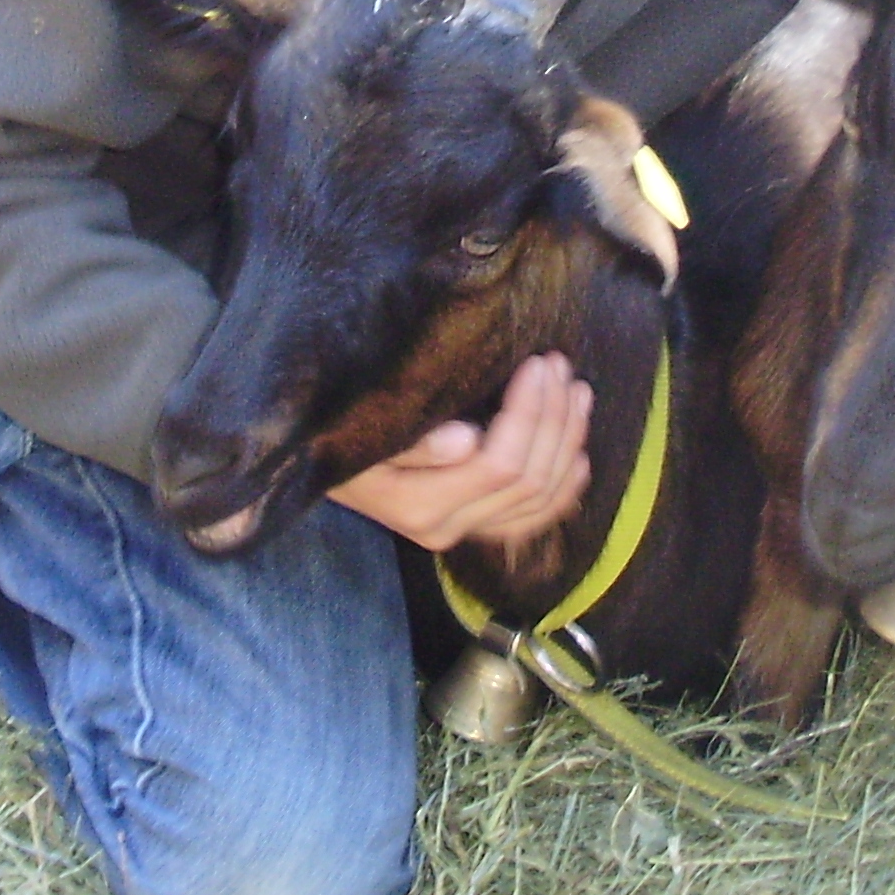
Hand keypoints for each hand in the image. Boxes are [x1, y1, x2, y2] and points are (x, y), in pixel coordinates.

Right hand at [326, 353, 593, 552]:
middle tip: (558, 366)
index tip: (537, 363)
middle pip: (527, 483)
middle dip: (553, 419)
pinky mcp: (472, 526)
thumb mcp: (360, 428)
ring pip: (539, 501)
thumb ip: (411, 441)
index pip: (498, 466)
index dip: (529, 414)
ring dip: (567, 444)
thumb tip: (466, 442)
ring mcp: (461, 531)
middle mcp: (443, 527)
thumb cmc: (333, 429)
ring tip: (576, 392)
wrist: (314, 456)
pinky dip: (565, 486)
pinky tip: (580, 455)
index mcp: (418, 505)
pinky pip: (534, 518)